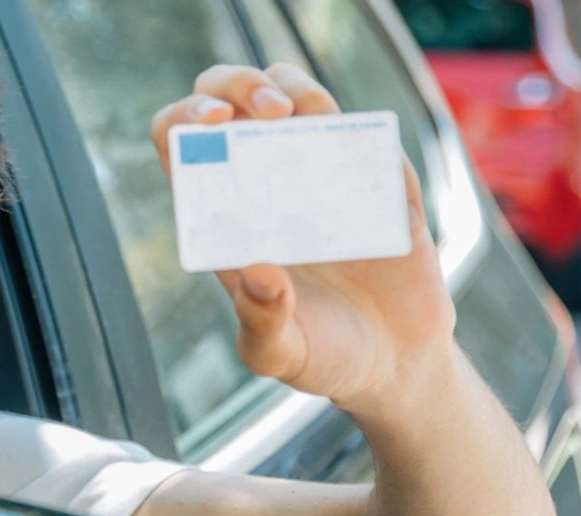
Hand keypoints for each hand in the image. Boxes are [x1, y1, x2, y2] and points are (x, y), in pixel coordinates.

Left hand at [150, 64, 455, 413]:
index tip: (207, 126)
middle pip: (231, 99)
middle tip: (261, 110)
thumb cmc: (324, 357)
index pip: (183, 144)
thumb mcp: (280, 353)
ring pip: (294, 93)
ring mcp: (322, 172)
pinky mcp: (378, 177)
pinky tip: (353, 146)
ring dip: (291, 86)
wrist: (396, 366)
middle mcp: (265, 183)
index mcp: (223, 215)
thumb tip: (260, 272)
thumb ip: (262, 321)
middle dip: (235, 84)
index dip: (185, 121)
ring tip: (296, 113)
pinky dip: (353, 123)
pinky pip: (362, 129)